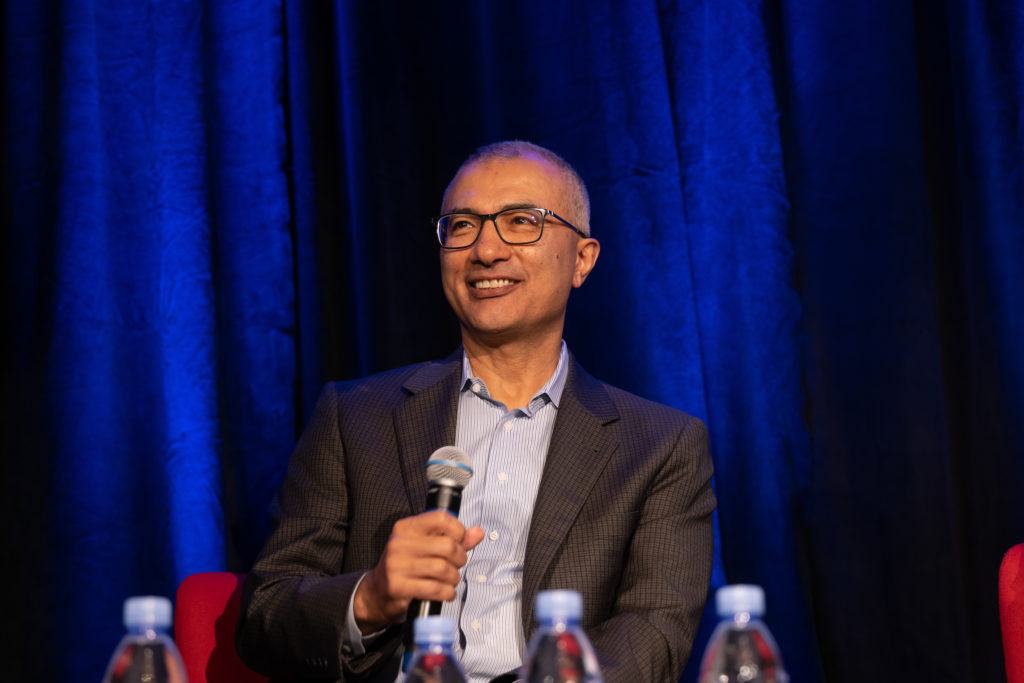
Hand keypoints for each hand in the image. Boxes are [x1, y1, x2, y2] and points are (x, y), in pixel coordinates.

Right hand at [353, 510, 484, 632]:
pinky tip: (445, 592)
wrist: (376, 593)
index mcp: (406, 528)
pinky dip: (447, 592)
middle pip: (447, 546)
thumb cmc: (404, 567)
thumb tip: (477, 533)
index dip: (458, 530)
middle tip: (457, 565)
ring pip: (443, 569)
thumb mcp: (425, 547)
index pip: (441, 518)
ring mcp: (397, 565)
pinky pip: (435, 588)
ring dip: (453, 578)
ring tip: (450, 580)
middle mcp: (400, 543)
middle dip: (460, 558)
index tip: (460, 541)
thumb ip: (452, 539)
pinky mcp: (399, 586)